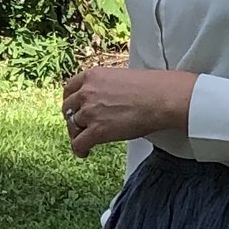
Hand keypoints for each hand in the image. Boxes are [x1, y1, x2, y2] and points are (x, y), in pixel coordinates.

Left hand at [62, 55, 196, 158]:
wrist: (161, 98)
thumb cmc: (151, 87)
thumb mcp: (121, 77)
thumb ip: (107, 86)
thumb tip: (109, 98)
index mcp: (92, 75)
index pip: (70, 88)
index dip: (70, 100)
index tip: (73, 108)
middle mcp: (86, 92)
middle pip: (67, 108)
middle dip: (72, 118)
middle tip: (80, 126)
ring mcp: (89, 111)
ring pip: (72, 126)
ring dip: (77, 134)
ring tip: (85, 141)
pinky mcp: (96, 130)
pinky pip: (78, 143)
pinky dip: (79, 150)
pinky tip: (85, 153)